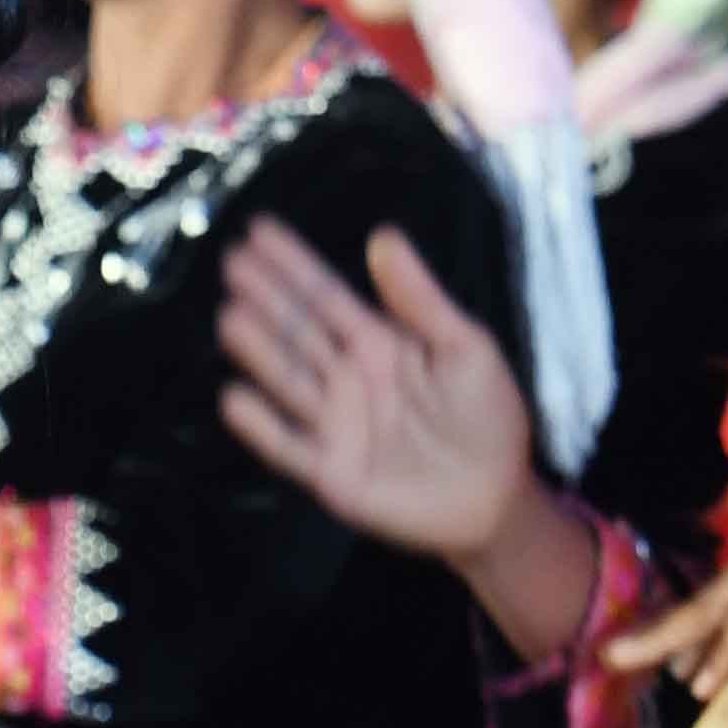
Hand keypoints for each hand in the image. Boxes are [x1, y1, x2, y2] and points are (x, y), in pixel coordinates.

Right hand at [217, 219, 548, 567]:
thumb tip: (383, 237)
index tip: (259, 231)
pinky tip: (234, 399)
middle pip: (298, 332)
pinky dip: (261, 427)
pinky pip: (288, 447)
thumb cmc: (487, 417)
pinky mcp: (330, 472)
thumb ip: (420, 300)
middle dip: (267, 298)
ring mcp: (334, 425)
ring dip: (259, 351)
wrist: (496, 497)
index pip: (325, 296)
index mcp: (378, 344)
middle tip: (232, 261)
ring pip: (289, 380)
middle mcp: (347, 379)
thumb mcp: (466, 347)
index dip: (292, 264)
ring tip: (230, 318)